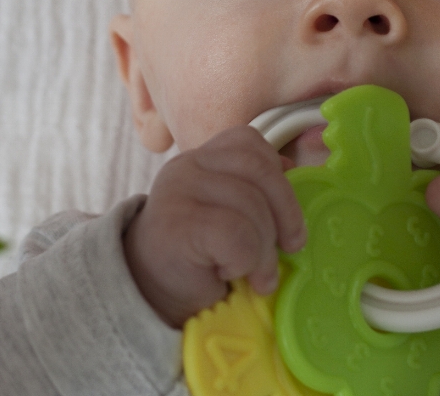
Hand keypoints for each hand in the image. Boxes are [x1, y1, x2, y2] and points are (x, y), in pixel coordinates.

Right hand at [123, 126, 305, 327]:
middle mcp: (188, 165)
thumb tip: (293, 171)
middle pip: (259, 169)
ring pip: (251, 205)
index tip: (284, 213)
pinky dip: (246, 260)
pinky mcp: (177, 225)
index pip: (250, 142)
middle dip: (287, 212)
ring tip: (259, 276)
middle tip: (291, 247)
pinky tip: (231, 274)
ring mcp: (179, 191)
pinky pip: (236, 234)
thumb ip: (255, 188)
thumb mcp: (230, 212)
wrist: (145, 298)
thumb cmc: (198, 258)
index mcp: (203, 157)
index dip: (278, 174)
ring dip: (266, 250)